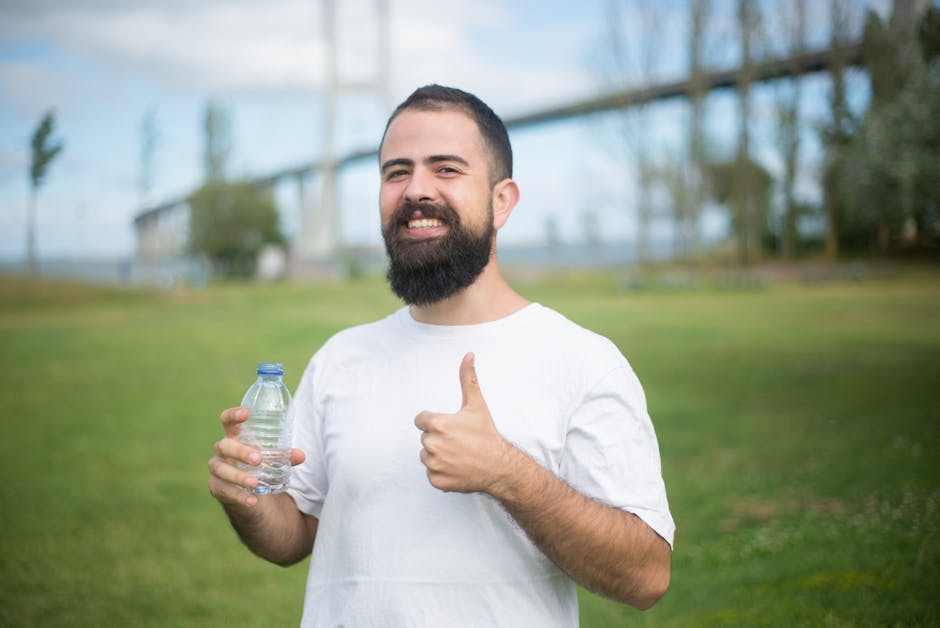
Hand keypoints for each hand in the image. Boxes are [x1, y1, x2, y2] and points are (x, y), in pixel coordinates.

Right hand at [207, 407, 305, 507]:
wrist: (249, 491)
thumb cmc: (258, 465)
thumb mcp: (272, 459)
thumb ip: (285, 456)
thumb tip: (300, 455)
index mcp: (234, 437)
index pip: (227, 421)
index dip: (233, 415)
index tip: (245, 413)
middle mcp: (221, 451)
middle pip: (224, 446)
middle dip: (240, 452)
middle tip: (258, 459)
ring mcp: (217, 469)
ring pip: (222, 470)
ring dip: (239, 476)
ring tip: (255, 483)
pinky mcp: (217, 488)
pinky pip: (225, 491)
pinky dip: (239, 496)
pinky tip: (252, 501)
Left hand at [414, 353, 511, 493]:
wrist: (500, 466)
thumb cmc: (486, 434)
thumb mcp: (477, 404)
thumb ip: (468, 378)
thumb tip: (469, 354)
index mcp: (437, 424)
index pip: (421, 420)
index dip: (436, 421)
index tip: (452, 427)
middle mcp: (432, 444)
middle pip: (425, 437)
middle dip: (439, 438)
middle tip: (459, 441)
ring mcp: (434, 464)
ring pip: (427, 456)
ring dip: (438, 455)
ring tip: (458, 454)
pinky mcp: (436, 481)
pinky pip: (431, 473)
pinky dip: (442, 472)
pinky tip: (458, 468)